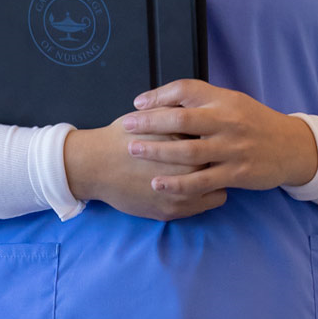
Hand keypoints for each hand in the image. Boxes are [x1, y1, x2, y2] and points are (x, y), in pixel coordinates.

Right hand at [63, 123, 227, 219]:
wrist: (96, 165)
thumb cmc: (123, 137)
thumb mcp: (152, 115)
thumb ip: (179, 111)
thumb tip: (202, 107)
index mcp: (188, 143)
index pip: (218, 140)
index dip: (215, 136)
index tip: (211, 135)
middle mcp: (190, 170)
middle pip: (221, 164)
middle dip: (217, 158)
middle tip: (211, 153)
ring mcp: (183, 194)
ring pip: (219, 187)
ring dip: (213, 180)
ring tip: (203, 171)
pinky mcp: (173, 211)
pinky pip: (204, 205)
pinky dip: (201, 195)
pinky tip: (192, 185)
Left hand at [112, 79, 317, 197]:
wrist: (291, 147)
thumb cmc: (253, 123)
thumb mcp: (232, 102)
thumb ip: (200, 99)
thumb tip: (158, 100)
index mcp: (224, 101)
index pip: (187, 89)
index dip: (159, 95)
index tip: (136, 104)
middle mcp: (228, 122)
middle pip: (182, 118)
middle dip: (150, 123)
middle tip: (126, 126)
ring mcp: (233, 149)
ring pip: (189, 151)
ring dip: (158, 152)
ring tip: (133, 151)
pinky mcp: (237, 174)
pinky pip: (202, 181)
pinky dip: (178, 183)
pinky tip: (157, 183)